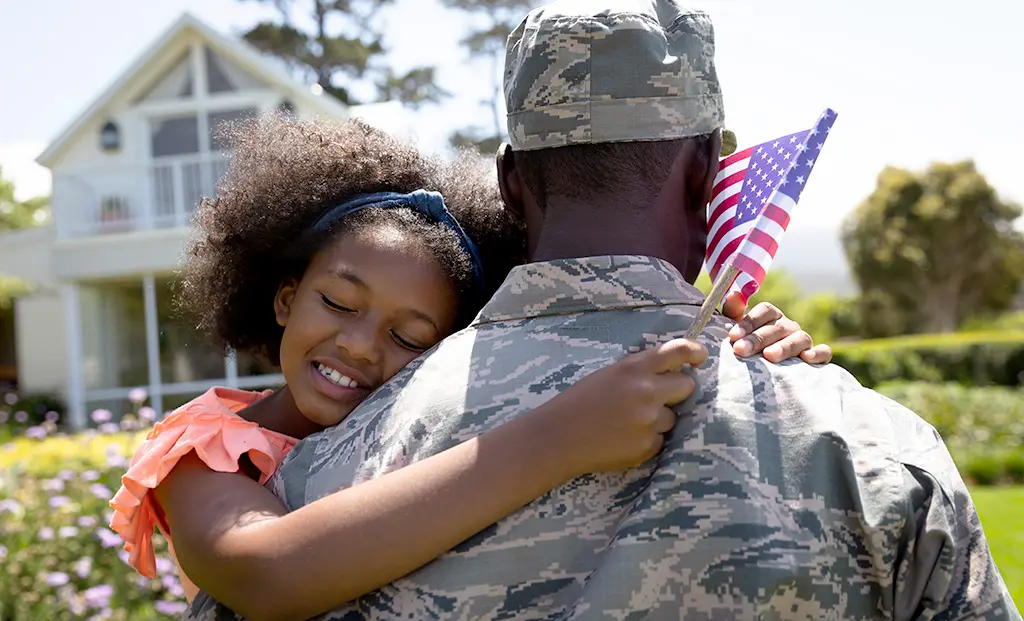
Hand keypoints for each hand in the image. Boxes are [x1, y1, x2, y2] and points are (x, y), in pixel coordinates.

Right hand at [537, 339, 708, 477]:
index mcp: (634, 368)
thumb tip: (673, 372)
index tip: (700, 358)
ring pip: (672, 418)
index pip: (679, 351)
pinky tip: (622, 439)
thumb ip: (641, 371)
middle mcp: (646, 391)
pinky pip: (660, 441)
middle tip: (656, 398)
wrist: (557, 437)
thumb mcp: (609, 375)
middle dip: (676, 392)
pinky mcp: (647, 446)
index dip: (696, 352)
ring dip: (658, 420)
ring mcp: (648, 421)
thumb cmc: (580, 403)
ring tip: (627, 423)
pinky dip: (647, 441)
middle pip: (687, 386)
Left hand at [721, 292, 831, 363]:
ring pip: (800, 338)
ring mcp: (803, 340)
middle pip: (777, 327)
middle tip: (740, 350)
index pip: (765, 310)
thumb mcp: (737, 332)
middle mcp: (789, 326)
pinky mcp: (817, 356)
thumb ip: (733, 313)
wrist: (763, 372)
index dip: (749, 321)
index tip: (732, 336)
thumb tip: (733, 294)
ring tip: (768, 356)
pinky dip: (818, 353)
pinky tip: (806, 358)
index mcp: (771, 316)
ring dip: (784, 347)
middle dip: (757, 338)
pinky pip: (824, 352)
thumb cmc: (747, 347)